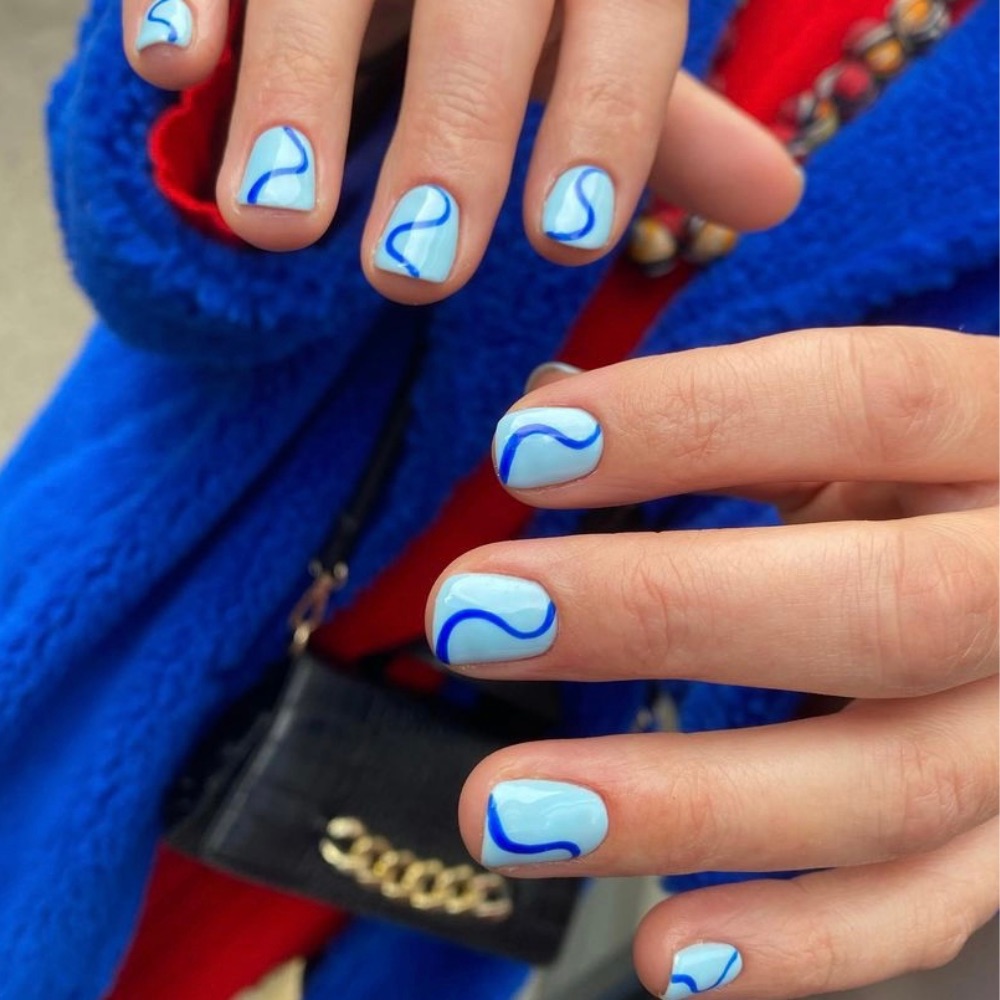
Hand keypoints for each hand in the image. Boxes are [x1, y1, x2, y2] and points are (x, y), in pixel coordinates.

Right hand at [123, 0, 800, 300]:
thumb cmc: (517, 3)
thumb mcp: (593, 40)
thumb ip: (657, 121)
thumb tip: (775, 200)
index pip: (623, 21)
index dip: (606, 126)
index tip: (567, 243)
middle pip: (479, 12)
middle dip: (448, 141)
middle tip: (416, 275)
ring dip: (296, 92)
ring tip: (275, 223)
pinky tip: (172, 68)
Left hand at [427, 327, 997, 997]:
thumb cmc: (914, 488)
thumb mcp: (850, 431)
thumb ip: (726, 422)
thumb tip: (543, 425)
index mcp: (995, 432)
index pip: (867, 398)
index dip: (691, 418)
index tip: (522, 449)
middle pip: (884, 605)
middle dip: (658, 613)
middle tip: (471, 619)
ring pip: (895, 787)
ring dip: (682, 807)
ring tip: (505, 813)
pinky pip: (929, 910)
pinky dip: (796, 944)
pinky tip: (662, 953)